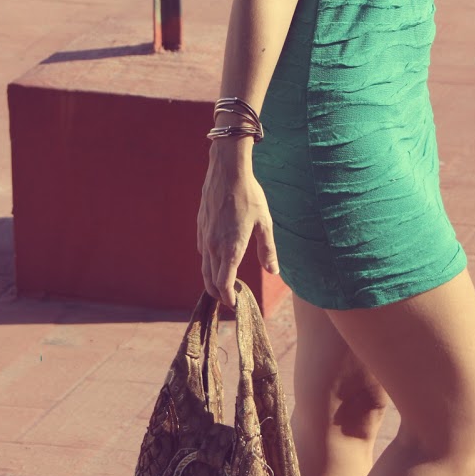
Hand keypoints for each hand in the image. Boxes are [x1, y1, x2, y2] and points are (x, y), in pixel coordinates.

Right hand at [197, 146, 278, 310]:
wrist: (227, 171)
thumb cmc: (250, 196)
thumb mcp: (265, 223)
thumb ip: (267, 250)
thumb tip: (273, 271)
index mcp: (231, 249)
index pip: (224, 284)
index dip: (229, 298)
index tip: (236, 304)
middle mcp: (213, 246)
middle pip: (210, 281)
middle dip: (219, 294)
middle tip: (230, 300)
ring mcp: (204, 236)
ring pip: (204, 267)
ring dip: (212, 281)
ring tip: (224, 286)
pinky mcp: (201, 226)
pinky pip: (202, 251)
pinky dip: (208, 263)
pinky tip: (218, 260)